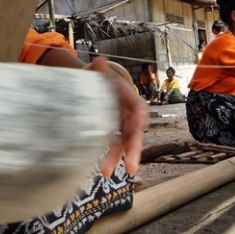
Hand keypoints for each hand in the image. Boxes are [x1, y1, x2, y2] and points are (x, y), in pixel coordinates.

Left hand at [87, 57, 147, 176]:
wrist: (94, 85)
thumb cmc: (99, 78)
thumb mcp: (98, 72)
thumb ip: (99, 69)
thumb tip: (100, 60)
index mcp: (128, 97)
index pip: (139, 106)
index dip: (140, 115)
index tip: (140, 123)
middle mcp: (128, 114)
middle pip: (135, 133)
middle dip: (133, 150)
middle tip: (131, 167)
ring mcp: (122, 125)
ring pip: (124, 143)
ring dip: (118, 158)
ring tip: (106, 173)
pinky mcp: (112, 133)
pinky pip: (114, 145)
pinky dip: (111, 157)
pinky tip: (104, 170)